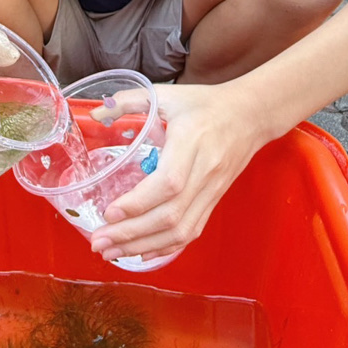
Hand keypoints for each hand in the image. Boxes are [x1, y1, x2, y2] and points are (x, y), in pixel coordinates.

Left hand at [90, 82, 267, 262]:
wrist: (251, 115)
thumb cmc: (206, 103)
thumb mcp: (168, 94)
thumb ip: (130, 100)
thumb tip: (96, 113)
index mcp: (192, 141)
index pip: (168, 183)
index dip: (138, 203)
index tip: (109, 212)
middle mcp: (205, 171)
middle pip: (170, 214)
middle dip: (131, 234)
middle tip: (99, 242)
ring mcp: (212, 190)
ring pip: (180, 229)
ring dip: (144, 246)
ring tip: (112, 252)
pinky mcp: (214, 200)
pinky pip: (192, 231)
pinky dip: (166, 247)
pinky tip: (141, 253)